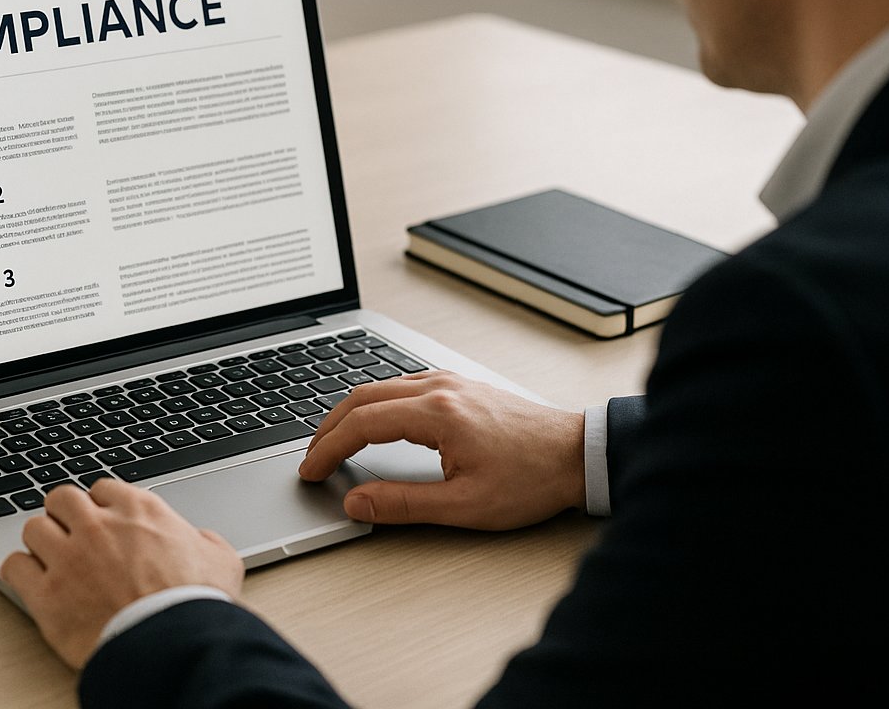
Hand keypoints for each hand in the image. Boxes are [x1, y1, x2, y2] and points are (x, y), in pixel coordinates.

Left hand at [0, 479, 243, 668]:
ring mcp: (69, 557)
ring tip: (49, 558)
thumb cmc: (195, 605)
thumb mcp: (221, 560)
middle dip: (64, 514)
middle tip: (71, 535)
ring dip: (40, 542)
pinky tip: (31, 581)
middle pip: (61, 498)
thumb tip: (202, 541)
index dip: (101, 507)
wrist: (173, 646)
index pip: (103, 488)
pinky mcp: (47, 594)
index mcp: (139, 511)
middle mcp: (99, 526)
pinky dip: (20, 572)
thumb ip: (204, 541)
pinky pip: (14, 567)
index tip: (104, 522)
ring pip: (33, 528)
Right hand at [297, 372, 584, 530]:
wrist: (577, 455)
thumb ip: (403, 504)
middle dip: (329, 428)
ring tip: (333, 441)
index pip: (361, 424)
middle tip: (311, 459)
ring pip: (380, 386)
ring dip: (350, 413)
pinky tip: (373, 420)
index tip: (311, 472)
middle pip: (362, 397)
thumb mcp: (465, 505)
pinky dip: (375, 402)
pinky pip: (402, 385)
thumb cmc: (531, 479)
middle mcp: (439, 388)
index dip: (328, 450)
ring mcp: (450, 382)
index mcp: (437, 413)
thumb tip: (357, 503)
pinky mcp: (459, 386)